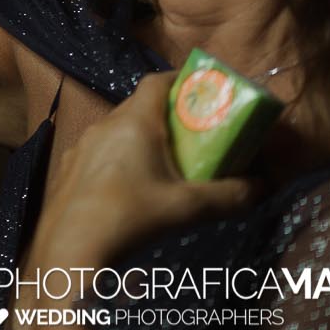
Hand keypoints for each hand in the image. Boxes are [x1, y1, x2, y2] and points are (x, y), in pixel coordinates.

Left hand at [31, 72, 260, 267]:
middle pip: (137, 107)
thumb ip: (231, 195)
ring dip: (140, 140)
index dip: (179, 81)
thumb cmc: (132, 218)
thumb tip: (262, 186)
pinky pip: (99, 153)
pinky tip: (129, 188)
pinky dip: (118, 160)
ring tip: (164, 165)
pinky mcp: (68, 168)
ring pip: (116, 131)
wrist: (72, 248)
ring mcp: (81, 146)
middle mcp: (103, 125)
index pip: (156, 82)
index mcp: (133, 122)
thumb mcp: (189, 208)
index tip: (201, 93)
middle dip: (165, 117)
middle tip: (191, 136)